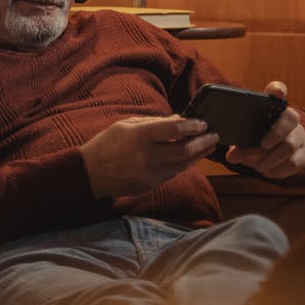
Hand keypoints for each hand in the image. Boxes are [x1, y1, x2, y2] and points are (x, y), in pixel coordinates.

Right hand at [80, 116, 218, 198]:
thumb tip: (179, 119)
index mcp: (140, 136)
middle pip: (184, 150)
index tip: (203, 122)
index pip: (174, 130)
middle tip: (214, 135)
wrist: (90, 173)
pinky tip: (192, 157)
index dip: (192, 126)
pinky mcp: (150, 185)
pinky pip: (173, 173)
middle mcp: (147, 156)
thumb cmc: (107, 143)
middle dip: (202, 142)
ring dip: (198, 155)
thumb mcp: (127, 125)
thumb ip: (154, 122)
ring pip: (183, 165)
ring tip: (209, 145)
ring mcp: (149, 173)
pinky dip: (184, 164)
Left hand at [225, 81, 304, 179]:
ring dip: (272, 158)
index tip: (277, 92)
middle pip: (290, 118)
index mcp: (274, 108)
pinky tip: (268, 170)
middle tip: (262, 146)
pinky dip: (278, 170)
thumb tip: (232, 156)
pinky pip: (294, 163)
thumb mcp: (247, 139)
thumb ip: (239, 145)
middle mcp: (291, 118)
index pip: (278, 90)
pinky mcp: (304, 154)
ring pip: (290, 145)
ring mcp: (300, 136)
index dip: (279, 90)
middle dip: (275, 134)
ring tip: (259, 165)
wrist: (276, 155)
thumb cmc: (258, 141)